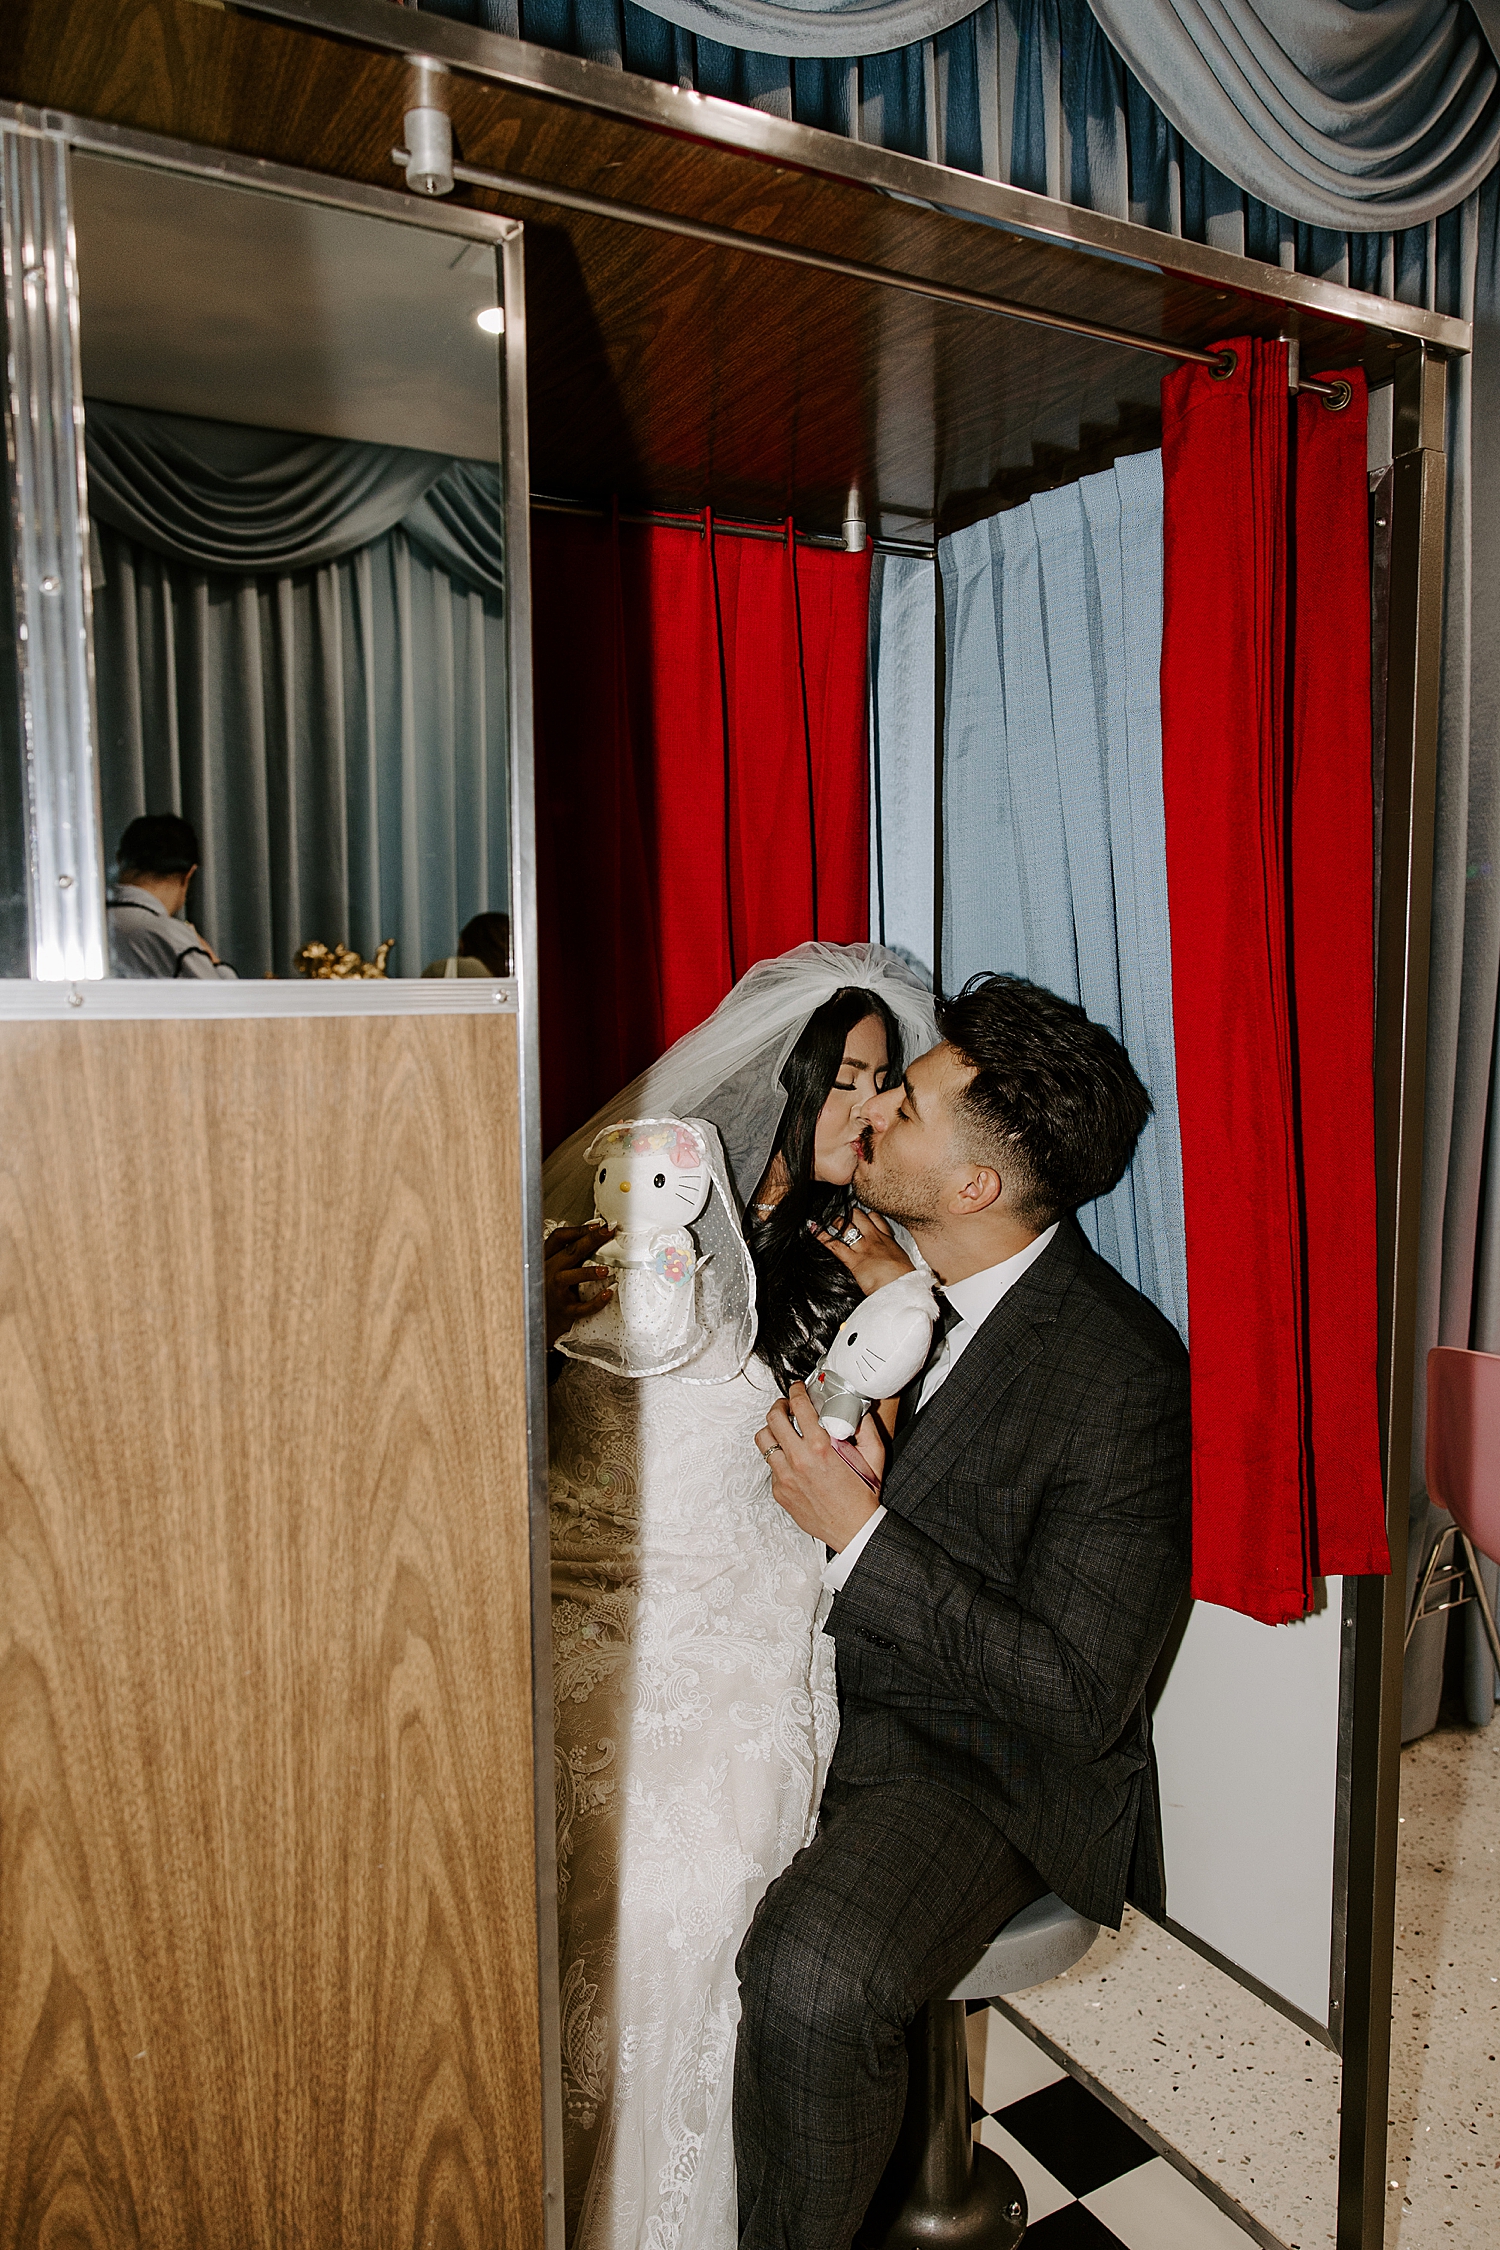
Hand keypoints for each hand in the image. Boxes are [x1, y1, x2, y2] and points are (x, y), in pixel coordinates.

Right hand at [544, 1223, 614, 1350]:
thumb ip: (568, 1256)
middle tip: (608, 1233)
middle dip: (590, 1240)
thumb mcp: (554, 1269)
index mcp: (546, 1260)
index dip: (578, 1230)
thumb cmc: (550, 1292)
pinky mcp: (564, 1311)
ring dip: (588, 1272)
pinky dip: (596, 1301)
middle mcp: (548, 1273)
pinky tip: (608, 1293)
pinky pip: (581, 1307)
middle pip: (569, 1252)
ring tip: (606, 1269)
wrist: (539, 1322)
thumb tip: (595, 1237)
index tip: (598, 1225)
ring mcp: (555, 1293)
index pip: (559, 1238)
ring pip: (569, 1278)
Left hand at [755, 1382, 884, 1548]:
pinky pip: (771, 1466)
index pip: (799, 1406)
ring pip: (763, 1440)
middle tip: (786, 1406)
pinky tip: (792, 1459)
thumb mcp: (873, 1456)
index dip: (796, 1391)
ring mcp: (785, 1477)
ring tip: (782, 1429)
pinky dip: (779, 1457)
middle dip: (779, 1406)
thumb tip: (858, 1409)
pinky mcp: (780, 1491)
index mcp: (821, 1447)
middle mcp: (799, 1460)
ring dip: (772, 1430)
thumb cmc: (862, 1498)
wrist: (854, 1530)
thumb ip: (867, 1427)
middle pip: (773, 1418)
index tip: (797, 1389)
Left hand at [810, 1205, 912, 1295]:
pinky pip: (835, 1245)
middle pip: (860, 1216)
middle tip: (842, 1213)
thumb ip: (897, 1260)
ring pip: (846, 1226)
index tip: (861, 1214)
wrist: (903, 1289)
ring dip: (836, 1222)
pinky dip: (823, 1238)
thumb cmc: (907, 1280)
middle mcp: (875, 1239)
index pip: (876, 1218)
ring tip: (829, 1219)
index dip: (866, 1214)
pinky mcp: (854, 1260)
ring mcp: (863, 1248)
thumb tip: (898, 1267)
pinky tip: (816, 1232)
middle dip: (849, 1213)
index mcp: (889, 1241)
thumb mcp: (905, 1265)